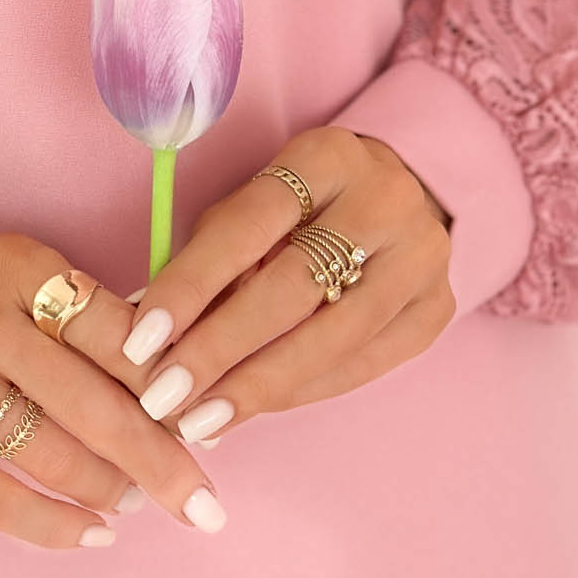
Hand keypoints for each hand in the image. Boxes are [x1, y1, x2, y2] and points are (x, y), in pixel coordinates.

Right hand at [0, 202, 227, 548]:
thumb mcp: (3, 270)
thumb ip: (72, 313)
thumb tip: (167, 373)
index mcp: (15, 266)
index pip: (119, 331)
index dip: (171, 382)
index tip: (210, 417)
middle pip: (98, 401)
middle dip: (164, 459)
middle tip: (210, 504)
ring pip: (54, 454)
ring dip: (112, 489)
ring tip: (141, 502)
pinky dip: (53, 524)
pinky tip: (92, 534)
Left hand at [62, 126, 455, 444]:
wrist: (400, 196)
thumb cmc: (300, 204)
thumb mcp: (253, 205)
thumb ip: (209, 257)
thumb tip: (145, 329)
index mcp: (327, 156)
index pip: (248, 225)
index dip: (190, 286)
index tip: (142, 341)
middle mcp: (385, 200)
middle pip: (291, 288)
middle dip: (219, 350)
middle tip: (165, 398)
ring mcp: (422, 258)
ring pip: (331, 337)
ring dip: (257, 387)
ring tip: (200, 420)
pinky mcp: (435, 310)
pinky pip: (360, 366)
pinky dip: (299, 392)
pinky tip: (252, 410)